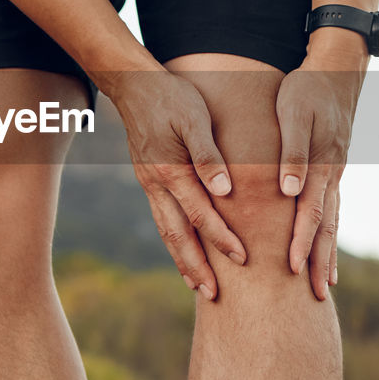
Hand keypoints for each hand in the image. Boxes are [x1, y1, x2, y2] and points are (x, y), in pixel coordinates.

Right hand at [107, 69, 246, 300]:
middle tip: (214, 294)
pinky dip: (173, 241)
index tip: (244, 258)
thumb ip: (208, 154)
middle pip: (178, 235)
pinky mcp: (149, 180)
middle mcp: (156, 184)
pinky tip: (183, 253)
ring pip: (166, 231)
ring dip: (183, 260)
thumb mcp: (195, 117)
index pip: (201, 214)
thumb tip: (225, 189)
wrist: (134, 85)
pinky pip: (162, 219)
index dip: (222, 238)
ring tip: (198, 285)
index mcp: (171, 170)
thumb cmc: (172, 96)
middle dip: (197, 266)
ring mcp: (149, 184)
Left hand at [276, 44, 367, 299]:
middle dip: (321, 262)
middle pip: (327, 226)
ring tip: (326, 286)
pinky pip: (331, 210)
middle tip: (317, 297)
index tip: (294, 269)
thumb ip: (293, 152)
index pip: (310, 212)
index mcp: (321, 164)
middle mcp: (332, 175)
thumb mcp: (295, 114)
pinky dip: (329, 234)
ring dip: (328, 254)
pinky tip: (326, 250)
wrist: (335, 70)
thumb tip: (289, 190)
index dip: (302, 242)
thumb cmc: (307, 90)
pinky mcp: (332, 171)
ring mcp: (335, 175)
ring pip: (332, 222)